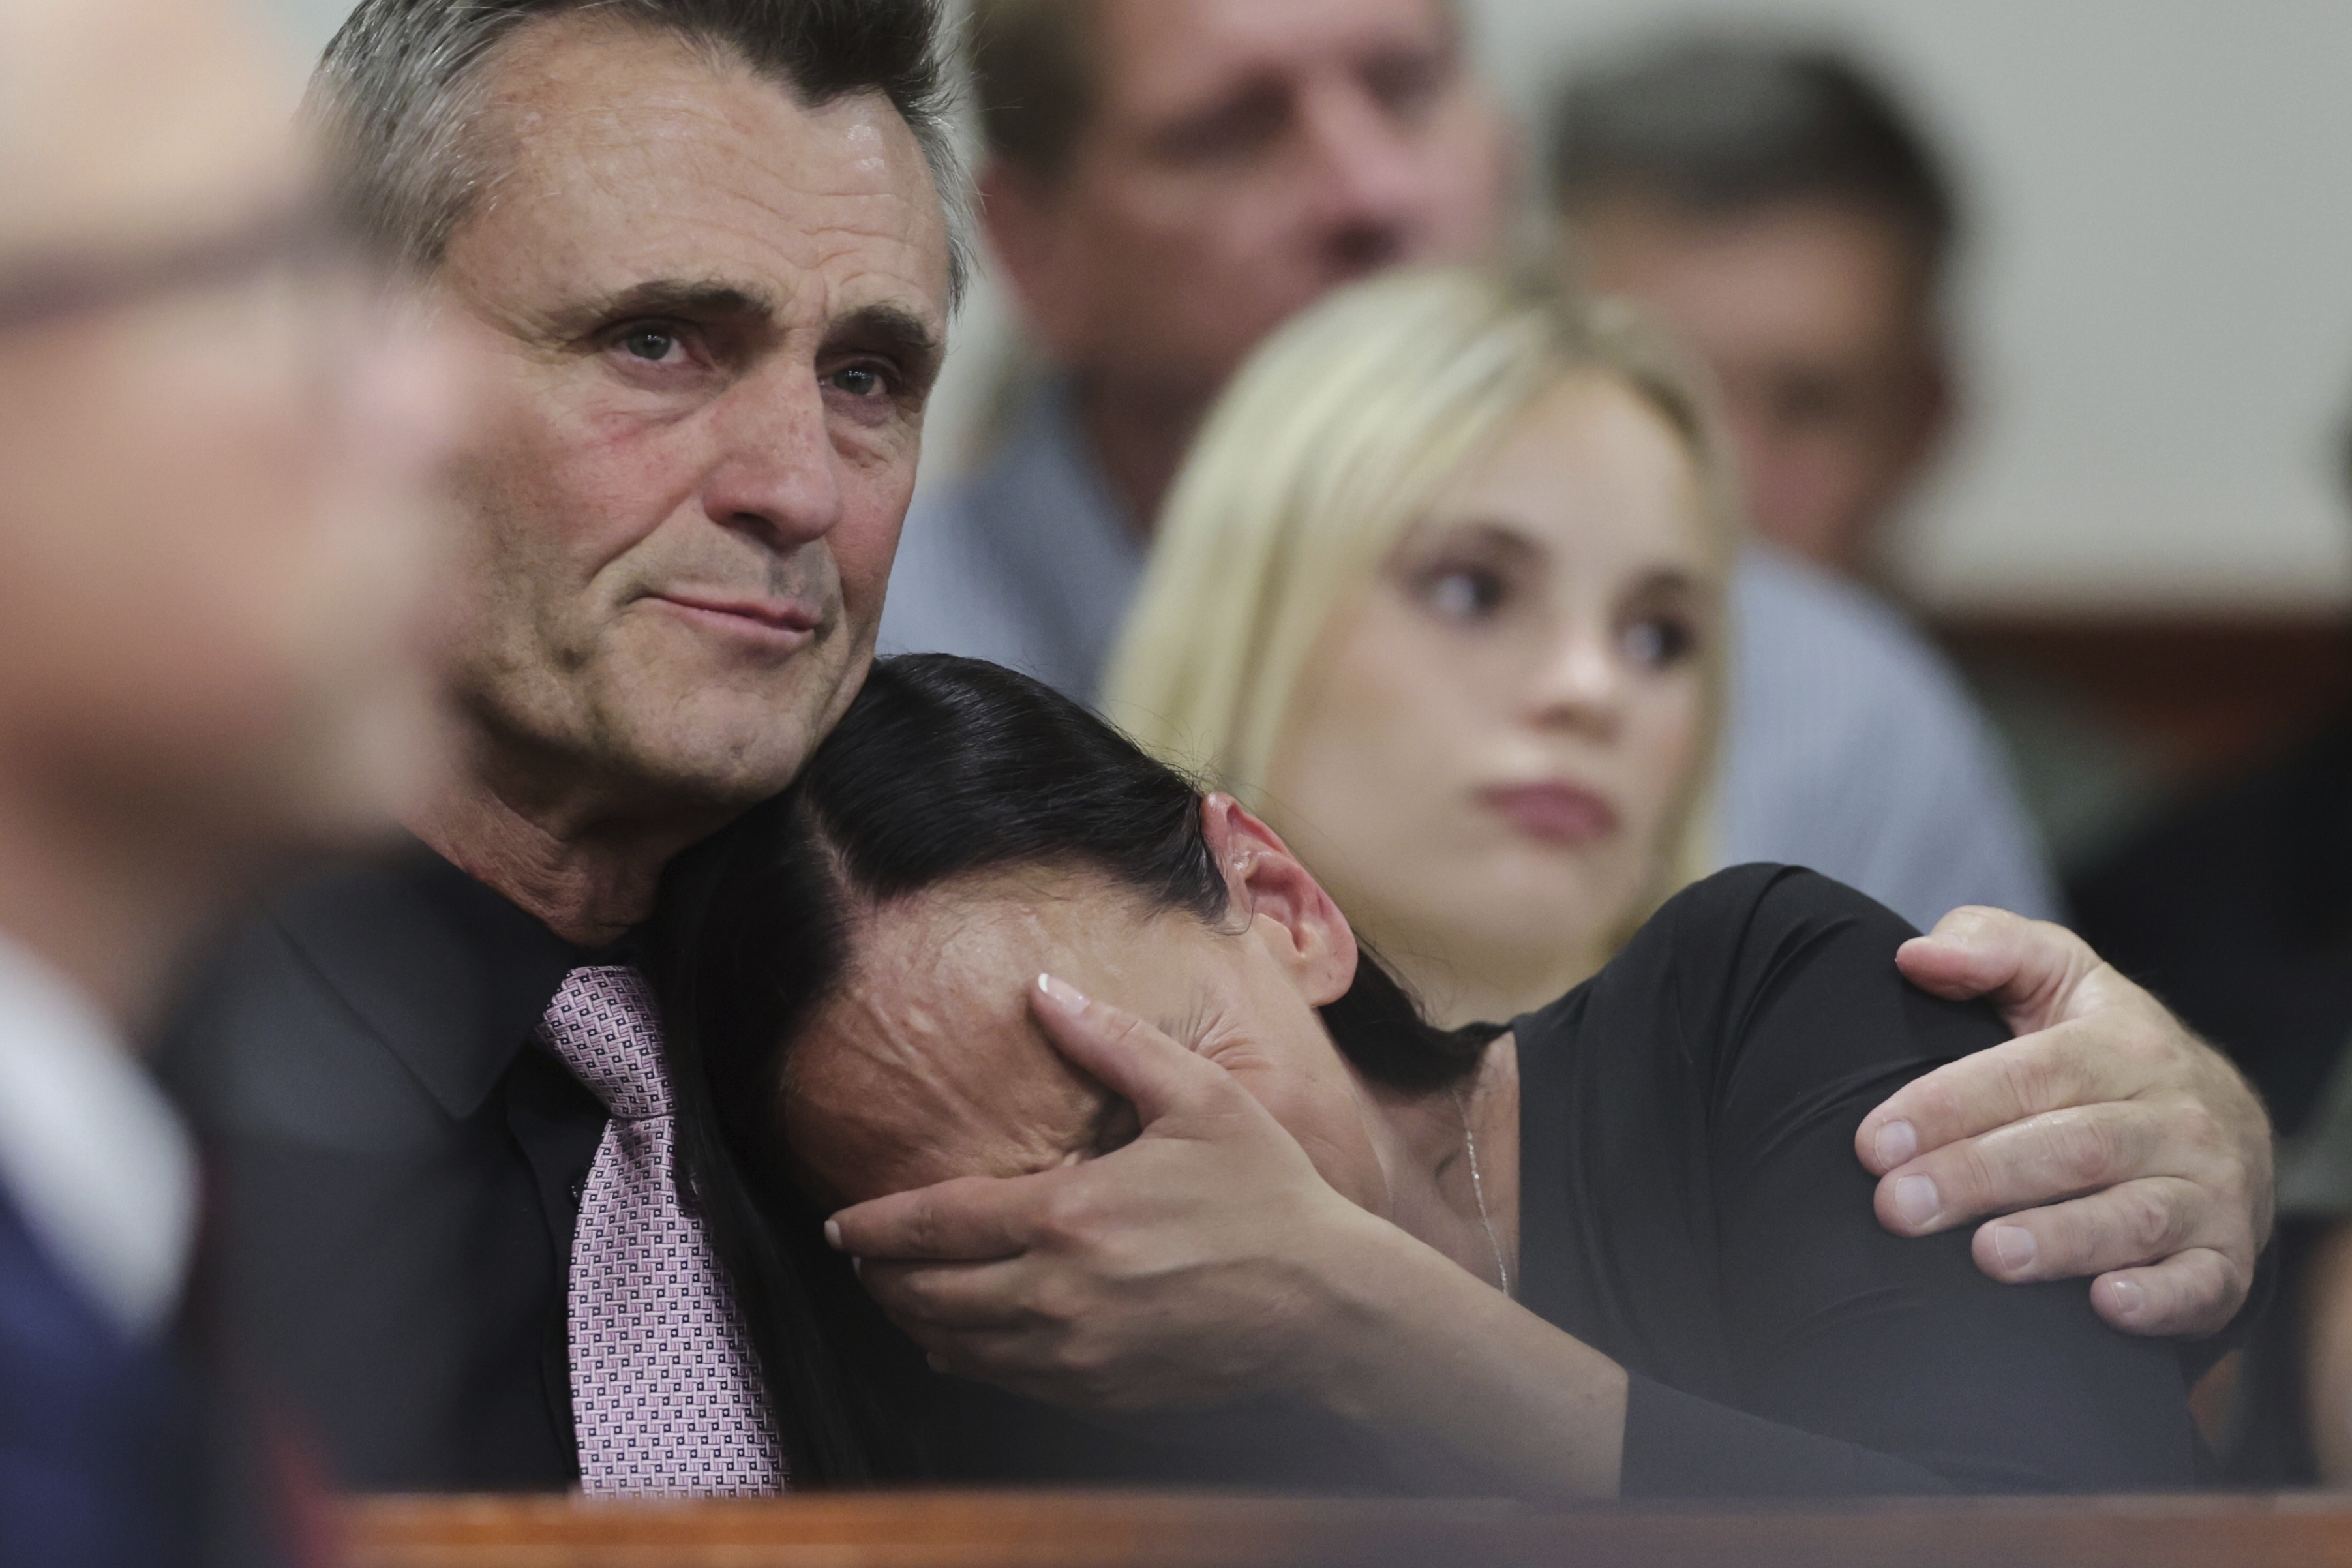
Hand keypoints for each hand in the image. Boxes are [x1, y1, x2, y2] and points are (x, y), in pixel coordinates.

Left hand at [825, 974, 1389, 1409]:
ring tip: (896, 1294)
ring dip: (913, 1320)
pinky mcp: (1097, 1392)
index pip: (939, 1223)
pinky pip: (1002, 1381)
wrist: (1327, 1306)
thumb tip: (1044, 989)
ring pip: (957, 1345)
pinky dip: (963, 1360)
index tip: (841, 1225)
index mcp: (1071, 1214)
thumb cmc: (1268, 1196)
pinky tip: (955, 1342)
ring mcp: (1074, 1354)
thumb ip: (1112, 1043)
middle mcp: (1057, 1293)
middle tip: (860, 1258)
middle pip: (929, 1293)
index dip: (878, 1225)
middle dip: (882, 1276)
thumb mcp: (1199, 1099)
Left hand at [1855, 906, 2272, 1336]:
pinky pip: (2201, 1283)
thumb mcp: (2058, 976)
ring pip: (2133, 1216)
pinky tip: (2104, 1305)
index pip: (2030, 1072)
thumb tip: (1915, 955)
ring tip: (1987, 1256)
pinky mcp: (2227, 1258)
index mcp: (2124, 1043)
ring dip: (2059, 1240)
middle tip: (1897, 1207)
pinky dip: (2158, 1298)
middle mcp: (2176, 1116)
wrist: (2226, 1123)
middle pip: (2071, 1147)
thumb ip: (1988, 947)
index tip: (1874, 1142)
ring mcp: (2209, 1190)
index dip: (1948, 1105)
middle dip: (1978, 1177)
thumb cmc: (2105, 1048)